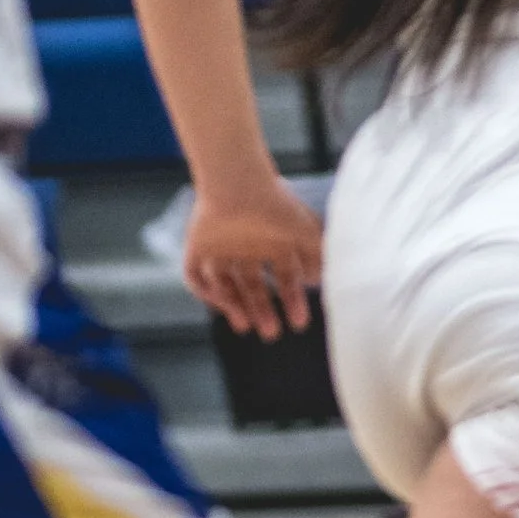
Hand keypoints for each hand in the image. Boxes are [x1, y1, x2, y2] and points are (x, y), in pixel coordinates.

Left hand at [184, 180, 323, 340]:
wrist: (238, 183)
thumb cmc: (276, 205)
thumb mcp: (307, 233)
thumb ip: (319, 257)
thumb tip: (321, 282)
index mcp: (274, 242)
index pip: (284, 278)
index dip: (292, 301)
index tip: (299, 322)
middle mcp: (249, 247)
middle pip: (254, 287)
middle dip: (263, 310)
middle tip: (271, 333)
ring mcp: (221, 247)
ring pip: (227, 285)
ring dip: (236, 307)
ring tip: (246, 326)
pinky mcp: (197, 245)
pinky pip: (197, 277)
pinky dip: (207, 293)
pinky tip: (221, 304)